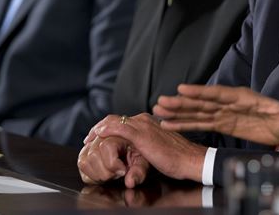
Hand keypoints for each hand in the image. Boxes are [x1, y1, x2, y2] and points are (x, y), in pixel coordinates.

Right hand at [78, 135, 148, 187]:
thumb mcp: (144, 161)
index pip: (106, 146)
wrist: (134, 147)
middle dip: (105, 170)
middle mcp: (102, 135)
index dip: (113, 163)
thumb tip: (130, 182)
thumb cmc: (140, 153)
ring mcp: (92, 143)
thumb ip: (139, 171)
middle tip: (118, 173)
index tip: (123, 170)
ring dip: (97, 173)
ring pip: (83, 161)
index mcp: (118, 133)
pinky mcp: (86, 151)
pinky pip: (81, 165)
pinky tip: (104, 173)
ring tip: (111, 173)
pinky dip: (91, 174)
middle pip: (93, 155)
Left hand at [84, 113, 206, 181]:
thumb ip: (146, 145)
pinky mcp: (142, 135)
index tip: (97, 135)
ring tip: (90, 138)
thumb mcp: (157, 147)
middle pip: (116, 118)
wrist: (190, 159)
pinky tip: (99, 135)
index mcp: (148, 122)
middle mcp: (145, 120)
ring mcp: (143, 126)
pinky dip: (107, 129)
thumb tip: (136, 150)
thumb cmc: (177, 156)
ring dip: (100, 128)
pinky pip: (120, 128)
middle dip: (100, 126)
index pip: (122, 119)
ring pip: (115, 121)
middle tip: (89, 137)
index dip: (107, 126)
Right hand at [154, 84, 278, 145]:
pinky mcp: (223, 123)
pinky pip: (201, 124)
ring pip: (198, 112)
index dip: (201, 92)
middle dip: (183, 102)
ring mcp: (224, 113)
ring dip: (179, 113)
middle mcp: (230, 103)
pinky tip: (169, 125)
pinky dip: (185, 125)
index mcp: (243, 97)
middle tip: (161, 102)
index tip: (182, 89)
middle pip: (203, 102)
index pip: (219, 93)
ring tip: (158, 112)